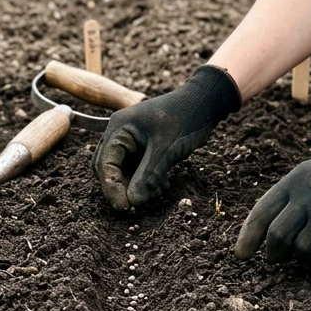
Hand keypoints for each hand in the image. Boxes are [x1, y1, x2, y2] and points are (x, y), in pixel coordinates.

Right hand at [93, 65, 240, 209]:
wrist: (204, 102)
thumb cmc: (185, 119)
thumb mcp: (166, 150)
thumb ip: (147, 176)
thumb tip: (132, 202)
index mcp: (119, 128)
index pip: (105, 162)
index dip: (111, 187)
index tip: (124, 207)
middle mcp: (120, 133)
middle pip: (108, 167)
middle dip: (120, 187)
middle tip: (134, 206)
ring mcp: (131, 139)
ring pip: (123, 170)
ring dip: (135, 185)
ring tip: (156, 191)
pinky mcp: (143, 145)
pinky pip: (136, 167)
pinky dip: (145, 179)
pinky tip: (162, 185)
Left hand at [233, 112, 310, 262]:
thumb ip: (291, 197)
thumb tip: (266, 233)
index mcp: (295, 181)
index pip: (261, 214)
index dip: (247, 238)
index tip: (241, 255)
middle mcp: (309, 197)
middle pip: (279, 238)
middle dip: (274, 253)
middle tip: (276, 259)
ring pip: (304, 250)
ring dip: (305, 254)